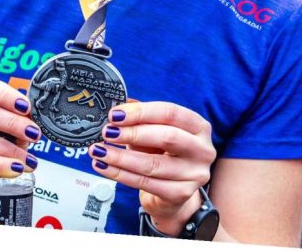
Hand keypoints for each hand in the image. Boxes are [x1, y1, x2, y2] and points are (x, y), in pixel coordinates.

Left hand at [88, 101, 216, 235]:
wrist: (173, 191)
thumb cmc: (163, 153)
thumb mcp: (155, 130)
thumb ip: (140, 117)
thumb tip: (116, 106)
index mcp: (198, 126)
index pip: (170, 113)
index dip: (141, 112)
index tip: (116, 114)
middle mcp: (202, 149)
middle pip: (166, 137)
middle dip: (132, 133)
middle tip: (107, 132)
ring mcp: (194, 174)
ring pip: (153, 164)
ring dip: (121, 157)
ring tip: (99, 151)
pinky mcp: (181, 194)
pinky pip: (146, 183)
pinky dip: (121, 174)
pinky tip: (105, 167)